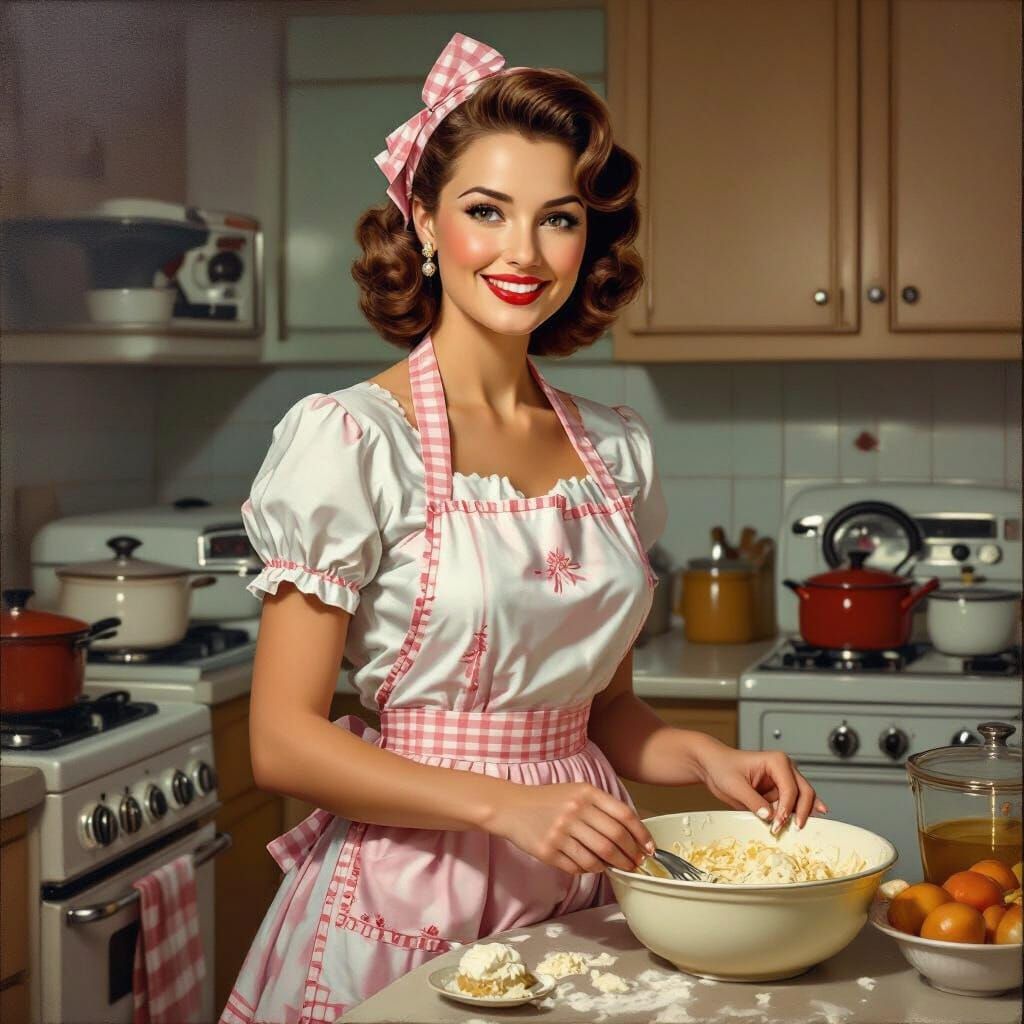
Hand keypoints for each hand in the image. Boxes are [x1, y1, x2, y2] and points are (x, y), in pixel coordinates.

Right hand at [487, 781, 655, 874]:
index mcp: (586, 792)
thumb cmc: (549, 800)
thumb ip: (602, 807)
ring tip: (618, 867)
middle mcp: (575, 810)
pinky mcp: (549, 851)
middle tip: (637, 863)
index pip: (624, 815)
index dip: (641, 835)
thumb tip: (632, 833)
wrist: (512, 807)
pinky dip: (591, 869)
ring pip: (599, 857)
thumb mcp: (577, 791)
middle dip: (631, 855)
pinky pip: (579, 866)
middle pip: (615, 839)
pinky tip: (593, 866)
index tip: (649, 848)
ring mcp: (561, 831)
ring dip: (614, 866)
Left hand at [693, 743, 827, 832]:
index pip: (790, 789)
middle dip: (801, 811)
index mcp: (776, 761)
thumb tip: (770, 817)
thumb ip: (753, 802)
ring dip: (802, 813)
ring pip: (804, 797)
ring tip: (799, 828)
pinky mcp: (779, 790)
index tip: (778, 824)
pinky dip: (800, 811)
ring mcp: (783, 779)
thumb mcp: (735, 786)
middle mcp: (784, 768)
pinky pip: (794, 802)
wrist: (713, 765)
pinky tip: (813, 817)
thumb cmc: (722, 767)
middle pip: (805, 791)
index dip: (786, 809)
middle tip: (795, 829)